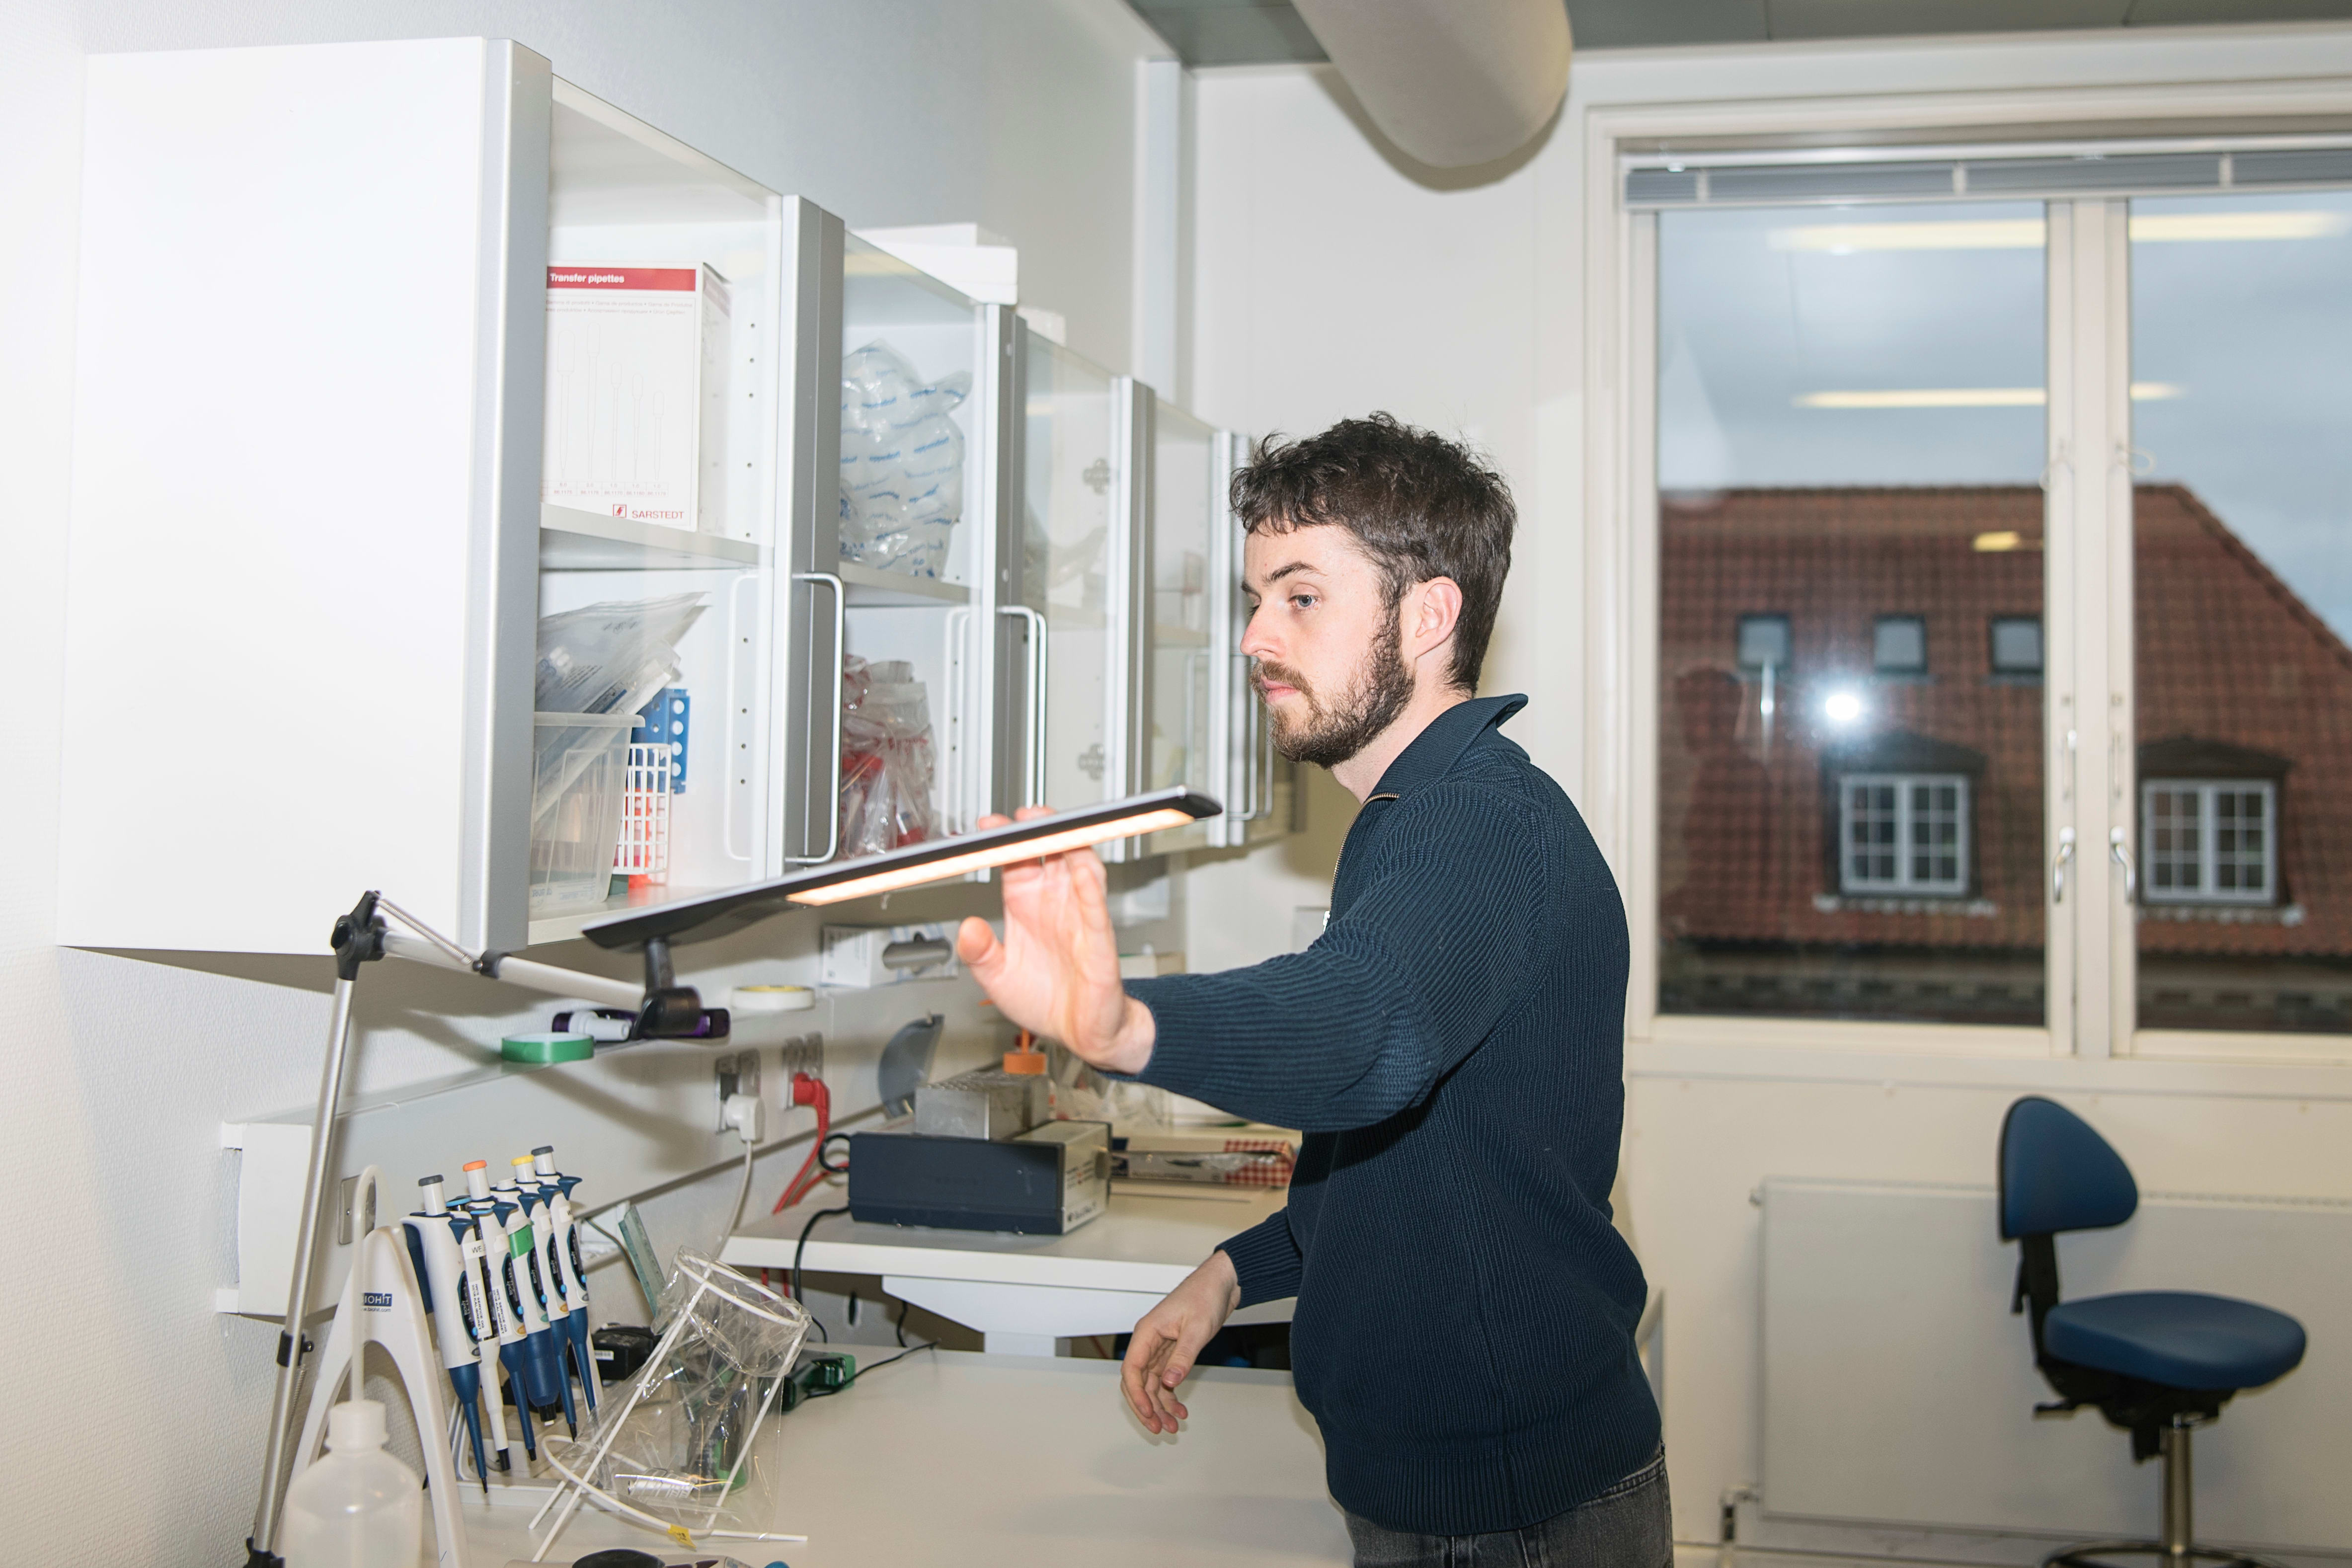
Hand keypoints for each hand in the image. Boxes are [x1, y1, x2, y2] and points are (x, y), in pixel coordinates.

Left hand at [955, 806, 1156, 1074]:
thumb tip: (965, 928)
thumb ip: (979, 953)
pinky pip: (1095, 906)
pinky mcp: (1099, 938)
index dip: (1003, 841)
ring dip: (1069, 846)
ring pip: (1080, 868)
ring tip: (1054, 829)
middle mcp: (1054, 903)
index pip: (1014, 861)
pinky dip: (1089, 884)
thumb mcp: (998, 978)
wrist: (1082, 1033)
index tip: (986, 828)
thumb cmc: (1045, 1000)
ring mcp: (1078, 916)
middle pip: (1050, 852)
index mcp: (1026, 905)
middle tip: (1025, 815)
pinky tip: (1080, 869)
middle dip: (1040, 829)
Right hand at [1121, 1250, 1239, 1433]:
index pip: (1132, 1369)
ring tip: (1173, 1425)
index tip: (1148, 1413)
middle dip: (1146, 1407)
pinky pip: (1165, 1379)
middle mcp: (1149, 1342)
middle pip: (1137, 1382)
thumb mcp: (1196, 1328)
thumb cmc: (1205, 1296)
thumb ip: (1182, 1356)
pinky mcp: (1172, 1352)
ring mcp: (1160, 1348)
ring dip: (1160, 1406)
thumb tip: (1169, 1382)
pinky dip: (1170, 1396)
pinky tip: (1180, 1408)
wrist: (1221, 1284)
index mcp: (1147, 1332)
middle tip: (1159, 1428)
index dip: (1136, 1395)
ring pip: (1152, 1385)